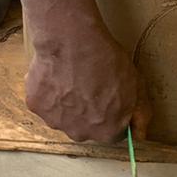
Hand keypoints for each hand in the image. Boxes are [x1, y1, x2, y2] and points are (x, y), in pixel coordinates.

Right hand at [25, 24, 151, 143]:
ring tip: (69, 77)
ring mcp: (55, 121)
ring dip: (65, 102)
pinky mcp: (35, 106)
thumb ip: (140, 114)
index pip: (111, 132)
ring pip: (61, 115)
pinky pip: (43, 101)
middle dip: (86, 111)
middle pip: (84, 126)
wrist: (72, 42)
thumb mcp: (137, 85)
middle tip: (87, 85)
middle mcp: (80, 133)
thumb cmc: (105, 60)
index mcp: (106, 132)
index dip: (111, 113)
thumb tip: (140, 134)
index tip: (108, 98)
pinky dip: (47, 91)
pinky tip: (54, 74)